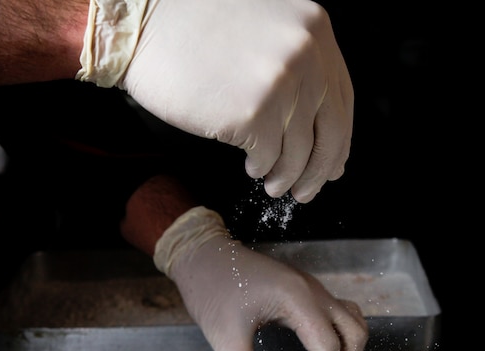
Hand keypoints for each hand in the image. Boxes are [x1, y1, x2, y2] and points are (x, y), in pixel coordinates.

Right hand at [115, 0, 351, 202]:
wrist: (142, 25)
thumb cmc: (196, 31)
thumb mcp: (267, 32)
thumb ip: (300, 71)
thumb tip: (322, 134)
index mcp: (315, 29)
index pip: (342, 100)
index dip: (338, 141)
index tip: (333, 164)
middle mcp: (306, 54)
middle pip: (330, 132)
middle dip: (320, 170)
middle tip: (307, 191)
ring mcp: (281, 84)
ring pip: (299, 152)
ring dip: (287, 176)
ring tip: (274, 184)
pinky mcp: (253, 113)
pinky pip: (269, 157)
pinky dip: (262, 168)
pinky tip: (252, 167)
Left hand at [154, 207, 367, 350]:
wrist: (205, 254)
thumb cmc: (213, 283)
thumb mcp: (223, 332)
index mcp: (297, 298)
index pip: (327, 346)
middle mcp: (312, 291)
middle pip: (352, 335)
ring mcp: (313, 289)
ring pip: (352, 324)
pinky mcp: (307, 292)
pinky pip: (340, 316)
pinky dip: (338, 340)